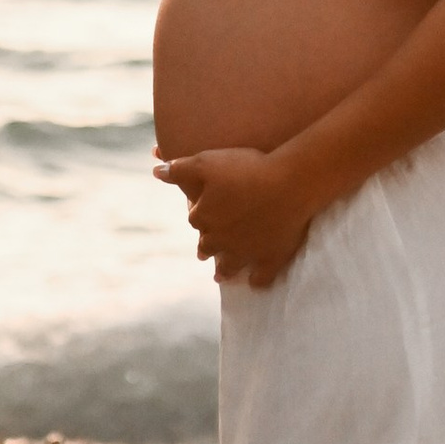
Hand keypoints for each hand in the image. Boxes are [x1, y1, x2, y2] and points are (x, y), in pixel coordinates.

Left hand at [152, 145, 314, 286]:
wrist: (288, 184)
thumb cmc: (246, 169)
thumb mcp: (207, 162)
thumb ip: (179, 168)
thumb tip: (157, 171)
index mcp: (204, 218)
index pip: (195, 218)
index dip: (199, 212)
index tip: (203, 211)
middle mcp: (221, 241)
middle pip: (208, 246)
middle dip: (206, 247)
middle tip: (204, 250)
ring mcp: (246, 253)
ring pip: (229, 267)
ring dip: (224, 271)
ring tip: (220, 275)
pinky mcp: (270, 259)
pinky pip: (260, 278)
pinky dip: (256, 280)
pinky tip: (255, 281)